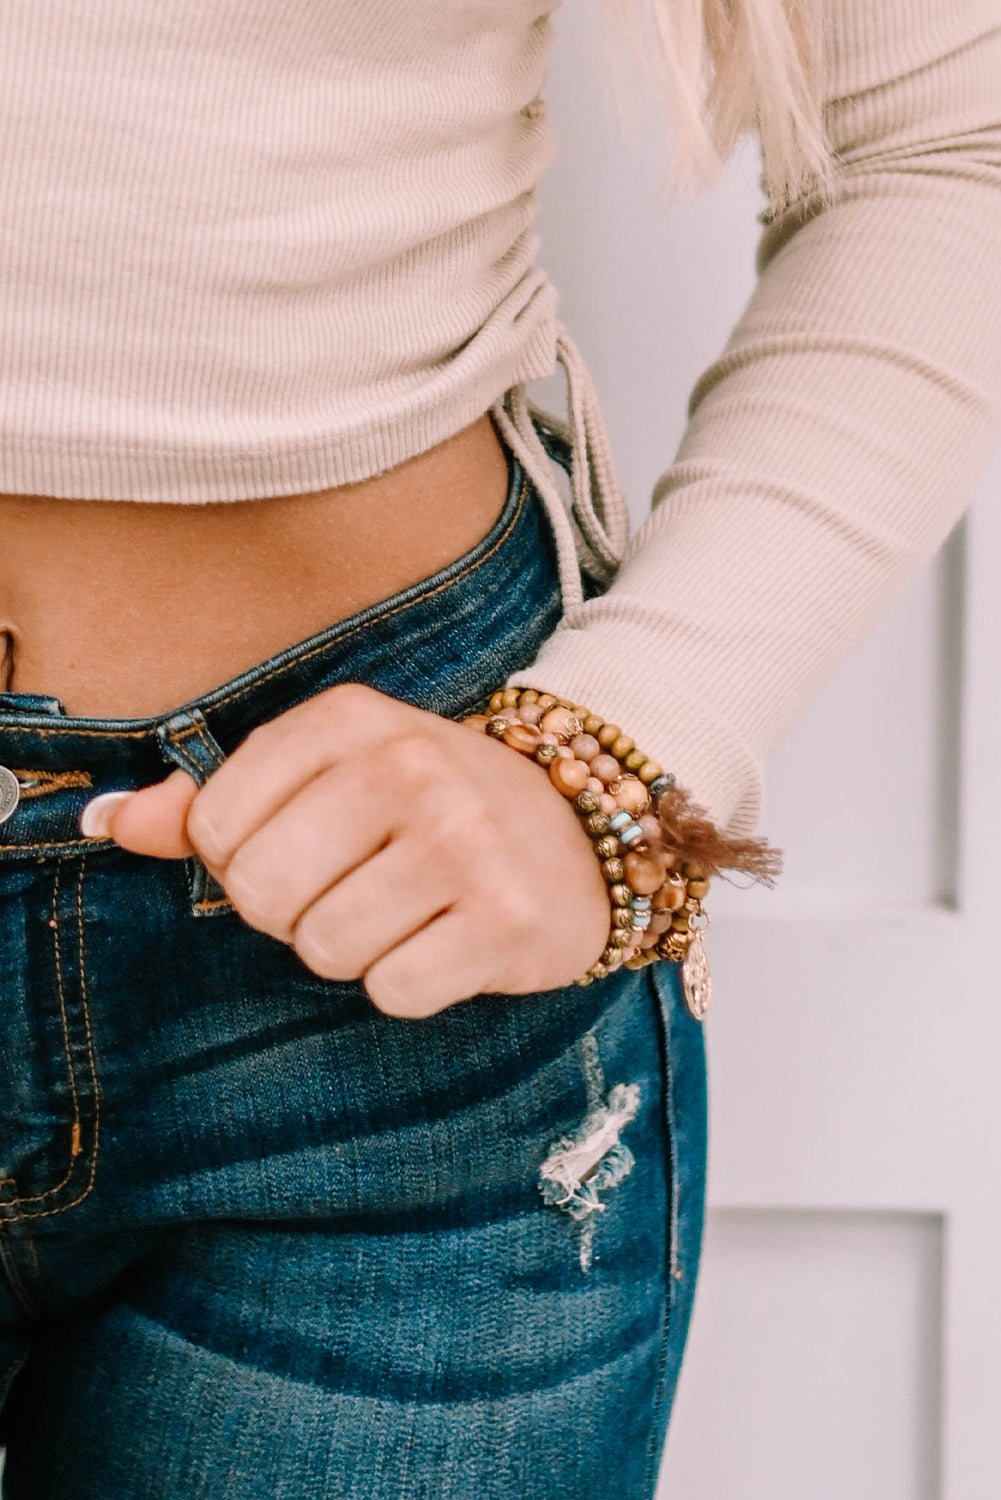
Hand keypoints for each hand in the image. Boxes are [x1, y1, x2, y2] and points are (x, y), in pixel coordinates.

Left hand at [84, 683, 611, 1016]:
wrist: (587, 828)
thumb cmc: (435, 806)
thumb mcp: (330, 773)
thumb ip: (215, 799)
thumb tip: (109, 824)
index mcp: (352, 719)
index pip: (217, 824)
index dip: (243, 860)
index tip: (305, 848)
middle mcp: (409, 766)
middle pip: (264, 893)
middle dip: (294, 913)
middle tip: (357, 889)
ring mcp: (464, 841)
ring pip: (325, 949)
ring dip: (356, 950)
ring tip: (409, 911)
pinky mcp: (506, 918)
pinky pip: (394, 990)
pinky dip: (411, 984)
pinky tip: (449, 942)